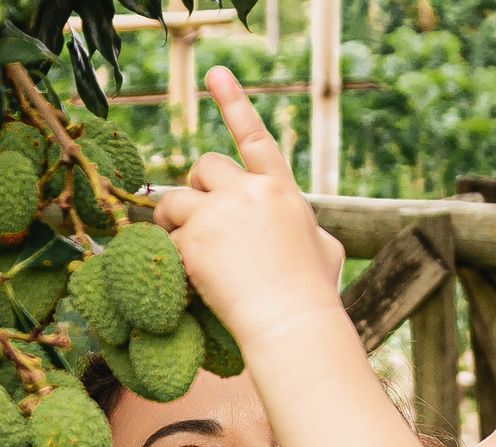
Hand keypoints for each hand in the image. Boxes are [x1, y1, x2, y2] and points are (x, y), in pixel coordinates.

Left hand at [154, 67, 345, 344]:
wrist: (294, 324)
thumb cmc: (314, 297)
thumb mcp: (326, 252)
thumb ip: (307, 229)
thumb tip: (309, 231)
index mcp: (282, 191)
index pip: (254, 139)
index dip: (234, 103)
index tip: (215, 74)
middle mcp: (250, 191)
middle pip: (204, 167)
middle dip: (196, 190)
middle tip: (194, 222)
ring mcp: (219, 212)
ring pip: (176, 201)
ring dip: (173, 222)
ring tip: (188, 253)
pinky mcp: (194, 238)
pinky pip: (168, 239)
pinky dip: (174, 259)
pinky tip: (193, 280)